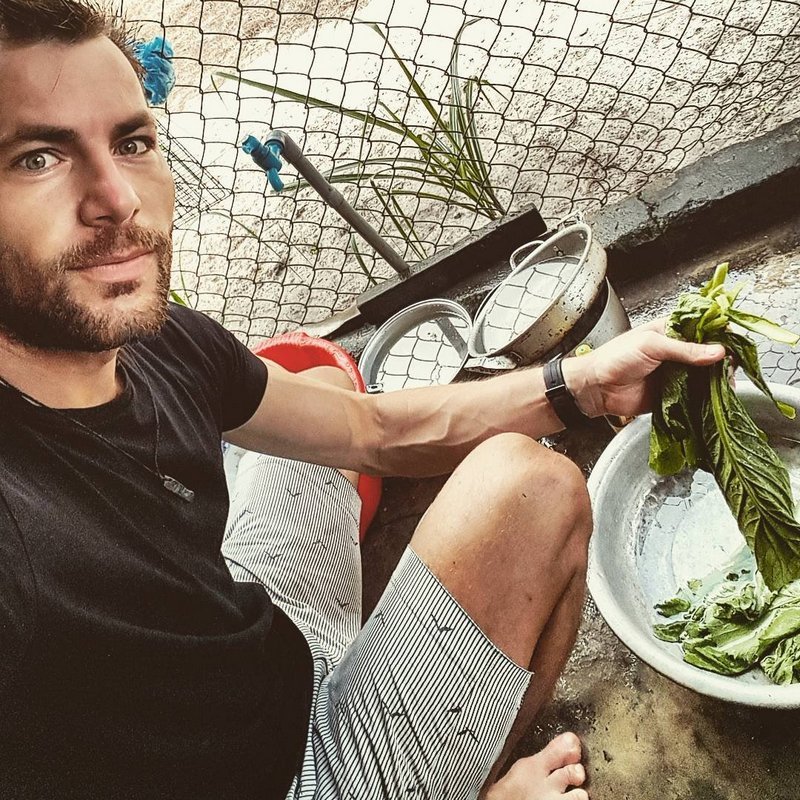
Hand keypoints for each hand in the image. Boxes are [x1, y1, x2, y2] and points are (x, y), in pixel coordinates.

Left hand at [561, 319, 725, 417]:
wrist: (594, 388)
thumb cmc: (614, 359)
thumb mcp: (651, 346)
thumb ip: (685, 349)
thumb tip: (717, 351)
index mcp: (670, 331)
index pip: (703, 327)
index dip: (720, 333)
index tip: (732, 342)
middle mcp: (675, 351)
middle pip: (708, 353)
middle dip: (722, 360)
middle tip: (731, 367)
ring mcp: (675, 374)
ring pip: (705, 376)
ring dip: (717, 380)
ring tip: (726, 383)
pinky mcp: (672, 394)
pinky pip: (695, 396)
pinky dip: (706, 397)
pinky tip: (716, 398)